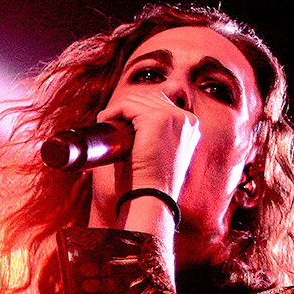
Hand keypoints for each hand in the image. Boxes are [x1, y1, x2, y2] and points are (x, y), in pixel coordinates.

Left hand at [89, 93, 198, 241]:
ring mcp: (174, 117)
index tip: (120, 124)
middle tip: (110, 124)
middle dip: (127, 109)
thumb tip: (127, 121)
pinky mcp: (158, 119)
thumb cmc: (149, 181)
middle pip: (149, 98)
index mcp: (190, 127)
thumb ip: (153, 135)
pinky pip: (128, 106)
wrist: (151, 196)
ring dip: (119, 110)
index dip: (137, 111)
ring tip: (106, 124)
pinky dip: (113, 112)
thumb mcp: (158, 154)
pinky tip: (104, 121)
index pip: (160, 104)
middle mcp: (187, 120)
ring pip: (138, 100)